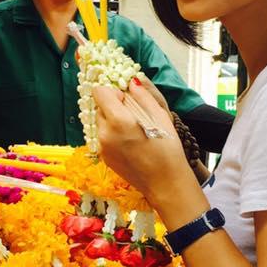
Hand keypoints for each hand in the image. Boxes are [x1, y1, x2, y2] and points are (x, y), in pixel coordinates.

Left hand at [92, 80, 190, 206]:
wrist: (165, 183)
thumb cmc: (167, 150)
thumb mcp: (160, 116)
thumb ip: (143, 96)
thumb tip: (132, 82)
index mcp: (118, 121)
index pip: (99, 92)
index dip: (113, 91)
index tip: (126, 99)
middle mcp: (105, 134)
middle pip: (99, 108)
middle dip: (112, 106)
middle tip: (133, 115)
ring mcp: (102, 147)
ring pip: (100, 123)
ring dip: (112, 120)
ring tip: (133, 130)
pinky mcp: (104, 158)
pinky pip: (103, 137)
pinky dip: (113, 134)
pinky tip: (131, 143)